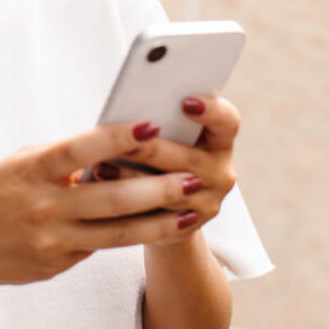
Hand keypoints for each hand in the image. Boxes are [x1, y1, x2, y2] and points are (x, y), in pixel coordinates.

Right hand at [0, 119, 219, 293]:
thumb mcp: (22, 164)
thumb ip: (64, 157)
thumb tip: (115, 144)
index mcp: (31, 170)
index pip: (79, 151)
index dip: (116, 138)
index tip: (151, 125)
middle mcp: (43, 206)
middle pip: (110, 197)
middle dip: (156, 188)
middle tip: (193, 177)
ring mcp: (52, 239)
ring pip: (117, 231)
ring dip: (159, 220)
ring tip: (191, 208)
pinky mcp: (59, 262)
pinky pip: (104, 246)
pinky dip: (136, 236)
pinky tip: (163, 227)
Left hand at [90, 94, 239, 246]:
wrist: (161, 209)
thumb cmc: (155, 156)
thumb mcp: (163, 135)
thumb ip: (155, 121)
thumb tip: (127, 108)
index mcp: (218, 140)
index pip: (226, 121)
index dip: (211, 111)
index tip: (186, 103)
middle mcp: (220, 170)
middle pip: (191, 158)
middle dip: (153, 149)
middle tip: (126, 140)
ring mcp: (208, 201)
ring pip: (172, 191)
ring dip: (133, 180)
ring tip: (102, 168)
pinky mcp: (188, 226)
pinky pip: (159, 219)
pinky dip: (130, 206)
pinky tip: (104, 195)